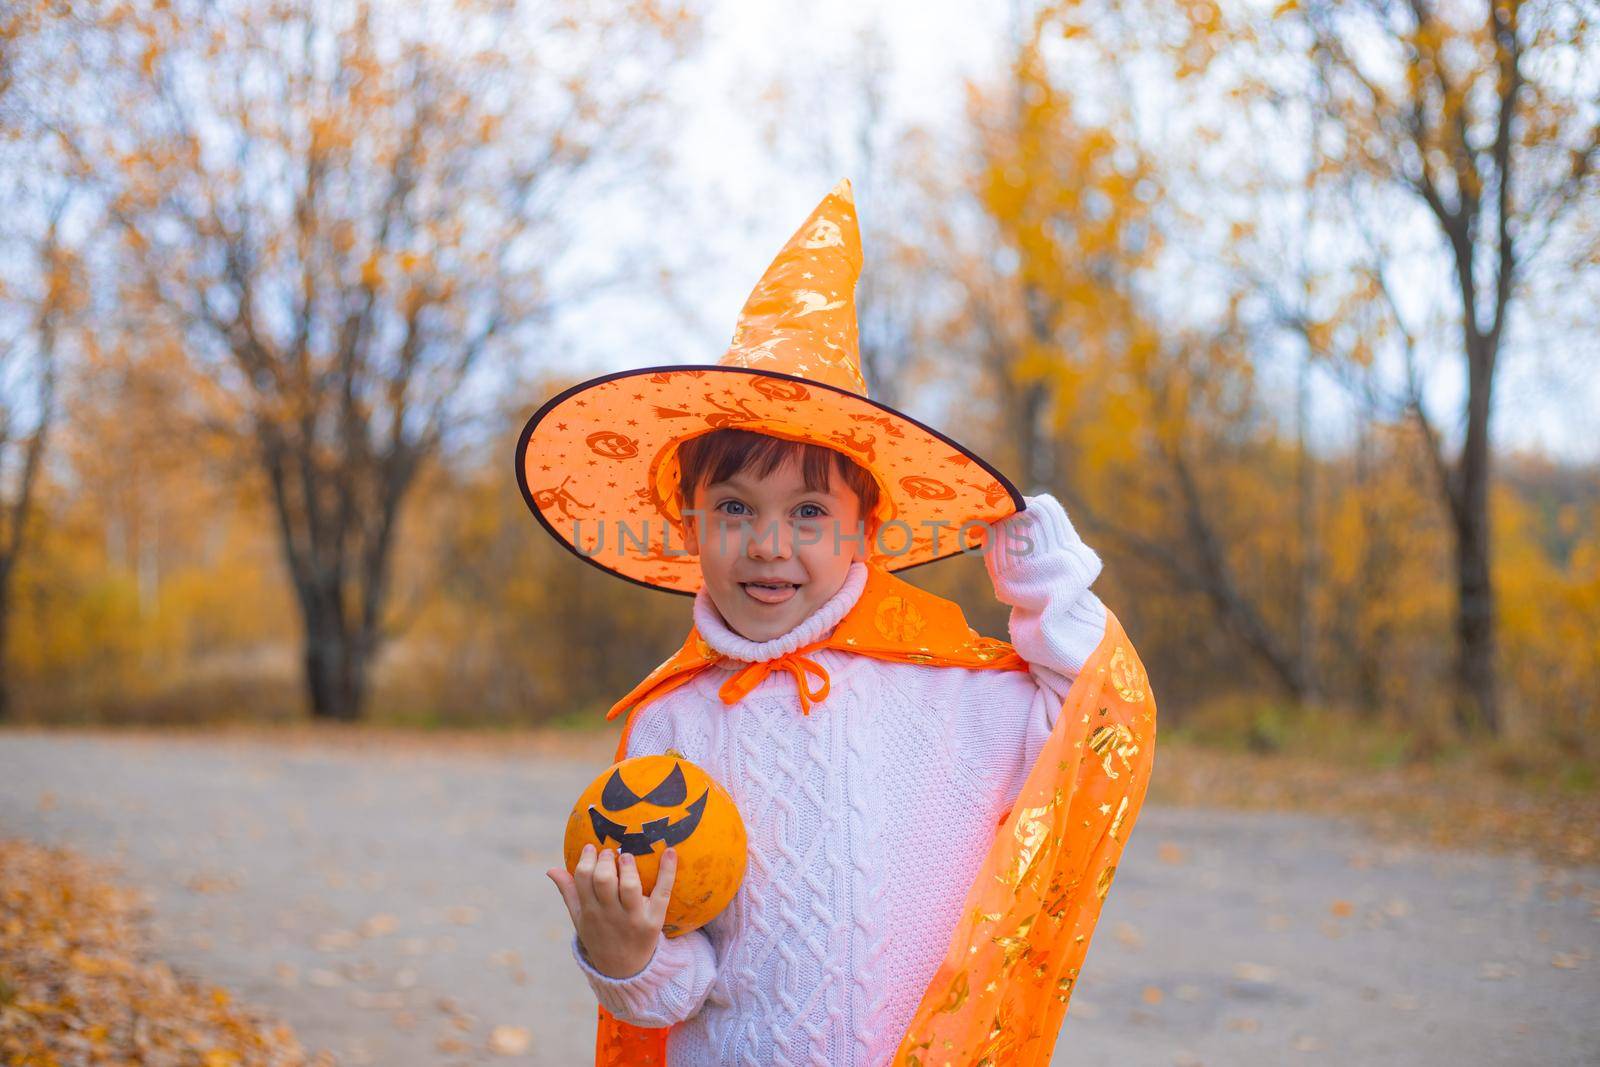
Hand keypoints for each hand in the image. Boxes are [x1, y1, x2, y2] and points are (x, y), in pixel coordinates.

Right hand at [548, 844, 678, 978]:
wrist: (624, 971)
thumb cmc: (600, 937)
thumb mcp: (580, 919)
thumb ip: (569, 893)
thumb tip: (551, 869)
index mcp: (590, 912)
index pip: (583, 880)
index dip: (587, 860)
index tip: (591, 848)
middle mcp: (611, 914)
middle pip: (604, 881)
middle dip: (606, 861)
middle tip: (610, 853)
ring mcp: (633, 918)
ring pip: (630, 887)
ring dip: (628, 866)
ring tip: (627, 857)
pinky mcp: (654, 921)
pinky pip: (662, 892)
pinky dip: (667, 871)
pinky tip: (670, 851)